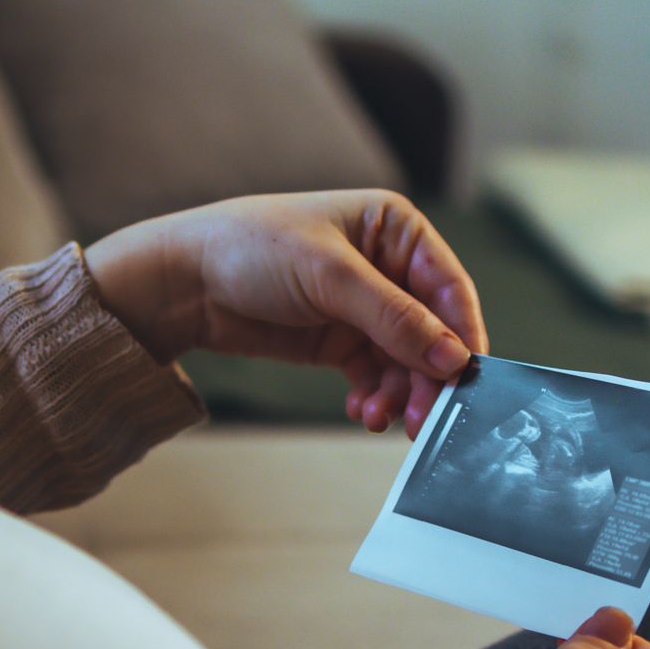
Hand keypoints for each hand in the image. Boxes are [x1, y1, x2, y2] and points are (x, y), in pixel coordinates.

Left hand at [85, 190, 488, 438]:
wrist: (185, 281)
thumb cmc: (252, 249)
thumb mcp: (330, 277)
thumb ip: (396, 319)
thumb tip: (452, 358)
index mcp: (396, 228)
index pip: (448, 287)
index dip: (461, 336)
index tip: (463, 381)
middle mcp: (387, 265)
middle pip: (431, 332)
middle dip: (426, 378)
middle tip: (422, 420)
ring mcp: (364, 306)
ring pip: (405, 361)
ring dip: (398, 394)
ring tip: (378, 419)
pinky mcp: (340, 340)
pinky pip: (375, 376)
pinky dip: (374, 397)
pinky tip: (361, 412)